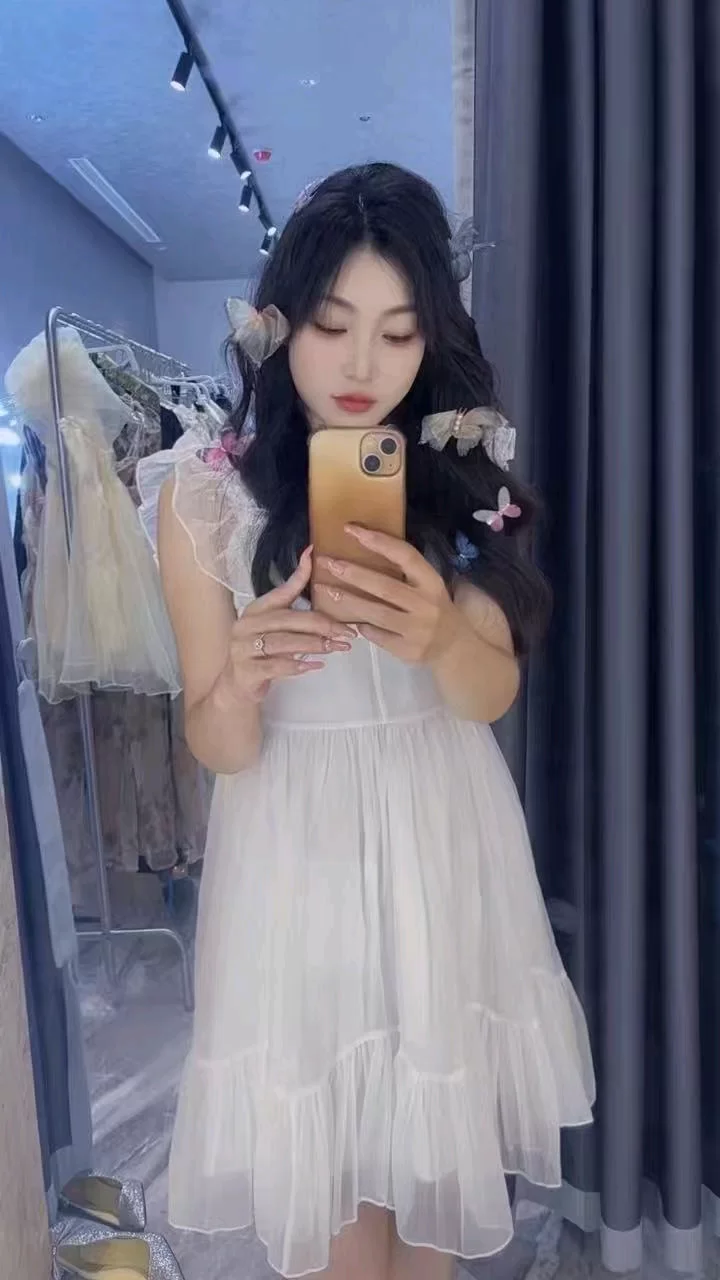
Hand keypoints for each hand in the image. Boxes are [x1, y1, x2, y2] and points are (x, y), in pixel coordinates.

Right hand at [223, 547, 353, 702]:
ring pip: (284, 643)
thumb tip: (311, 566)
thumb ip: (292, 603)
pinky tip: (317, 666)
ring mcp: (244, 648)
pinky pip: (277, 666)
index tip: (314, 557)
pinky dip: (299, 666)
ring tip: (336, 647)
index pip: (281, 590)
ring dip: (314, 645)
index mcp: (256, 610)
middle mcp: (247, 625)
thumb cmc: (262, 652)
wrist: (237, 684)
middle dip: (322, 625)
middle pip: (289, 619)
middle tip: (346, 632)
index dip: (298, 574)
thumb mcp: (275, 626)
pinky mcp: (247, 671)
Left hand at [314, 526, 466, 665]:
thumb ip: (406, 572)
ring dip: (348, 600)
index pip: (405, 556)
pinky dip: (362, 626)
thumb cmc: (434, 608)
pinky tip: (349, 620)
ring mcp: (416, 629)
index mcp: (432, 581)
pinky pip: (376, 635)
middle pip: (384, 586)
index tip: (352, 530)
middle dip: (353, 573)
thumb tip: (366, 546)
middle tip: (328, 562)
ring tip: (325, 589)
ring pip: (375, 612)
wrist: (454, 646)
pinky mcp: (406, 649)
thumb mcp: (429, 586)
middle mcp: (426, 604)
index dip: (379, 541)